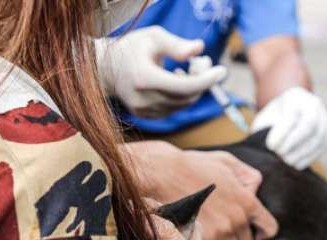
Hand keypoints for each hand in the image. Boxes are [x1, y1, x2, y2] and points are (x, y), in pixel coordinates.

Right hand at [95, 26, 226, 117]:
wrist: (104, 69)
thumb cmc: (130, 48)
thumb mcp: (153, 37)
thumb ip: (177, 45)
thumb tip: (199, 49)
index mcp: (144, 78)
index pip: (184, 86)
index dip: (206, 80)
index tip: (222, 70)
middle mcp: (144, 99)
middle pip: (187, 97)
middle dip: (202, 81)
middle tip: (202, 62)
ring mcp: (144, 111)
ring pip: (182, 105)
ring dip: (193, 88)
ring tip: (186, 69)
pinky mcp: (146, 116)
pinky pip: (174, 109)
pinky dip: (182, 96)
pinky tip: (175, 80)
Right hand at [125, 141, 278, 239]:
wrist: (162, 174)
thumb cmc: (191, 165)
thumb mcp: (227, 161)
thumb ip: (247, 176)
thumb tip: (255, 190)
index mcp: (247, 201)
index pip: (269, 228)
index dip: (262, 234)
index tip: (254, 235)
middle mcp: (238, 220)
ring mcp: (222, 232)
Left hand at [251, 86, 326, 169]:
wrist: (288, 115)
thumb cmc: (272, 119)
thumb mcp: (264, 120)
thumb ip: (264, 131)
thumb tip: (264, 150)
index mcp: (295, 96)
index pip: (292, 113)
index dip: (281, 132)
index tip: (270, 146)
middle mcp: (314, 105)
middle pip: (309, 125)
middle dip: (292, 143)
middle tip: (279, 155)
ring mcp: (324, 119)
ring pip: (318, 138)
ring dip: (300, 154)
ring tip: (285, 162)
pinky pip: (322, 147)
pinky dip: (308, 158)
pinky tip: (295, 165)